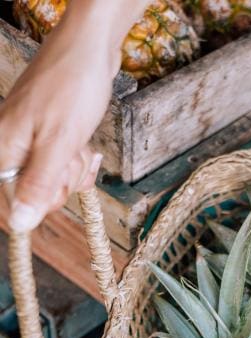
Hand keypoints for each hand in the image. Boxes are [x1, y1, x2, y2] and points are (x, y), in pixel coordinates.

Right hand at [0, 0, 147, 231]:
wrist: (89, 48)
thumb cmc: (72, 88)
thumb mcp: (59, 144)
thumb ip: (38, 185)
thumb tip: (19, 224)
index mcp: (4, 150)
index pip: (13, 204)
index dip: (39, 203)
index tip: (56, 184)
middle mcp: (12, 147)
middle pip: (37, 194)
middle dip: (63, 180)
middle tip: (70, 153)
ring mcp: (31, 141)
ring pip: (55, 180)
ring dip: (74, 167)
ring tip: (78, 141)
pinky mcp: (48, 137)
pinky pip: (64, 164)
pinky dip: (78, 158)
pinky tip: (84, 144)